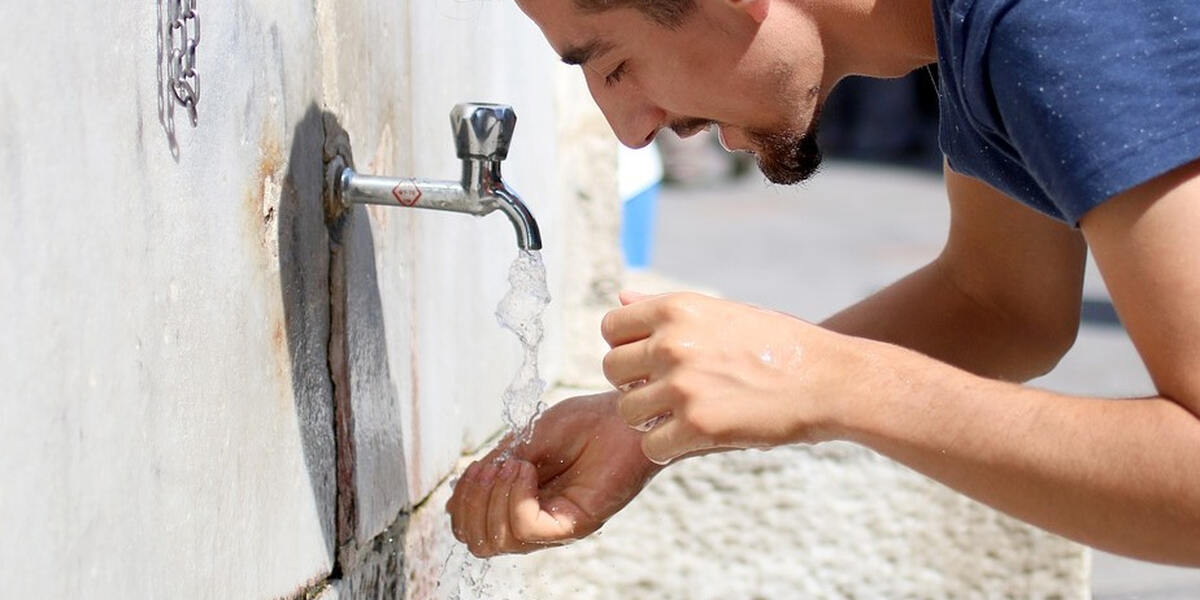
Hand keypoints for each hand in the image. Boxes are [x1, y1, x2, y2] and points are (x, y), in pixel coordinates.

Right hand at [444, 391, 660, 557]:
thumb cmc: (584, 424)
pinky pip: (527, 529)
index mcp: (520, 505)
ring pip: (499, 541)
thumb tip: (452, 502)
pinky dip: (515, 498)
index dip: (462, 502)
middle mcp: (536, 522)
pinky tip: (527, 471)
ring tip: (514, 465)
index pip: (472, 529)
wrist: (624, 416)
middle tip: (491, 467)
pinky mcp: (575, 526)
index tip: (475, 466)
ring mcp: (555, 527)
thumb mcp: (525, 441)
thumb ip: (493, 469)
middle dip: (471, 503)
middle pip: (479, 542)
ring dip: (493, 498)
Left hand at [602, 291, 849, 463]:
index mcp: (677, 309)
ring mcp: (683, 385)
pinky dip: (667, 448)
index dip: (626, 347)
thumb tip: (620, 299)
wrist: (828, 379)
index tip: (648, 361)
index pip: (611, 328)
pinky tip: (693, 438)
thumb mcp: (721, 311)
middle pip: (611, 370)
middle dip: (634, 384)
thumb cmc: (777, 344)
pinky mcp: (698, 425)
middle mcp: (672, 343)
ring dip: (649, 419)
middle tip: (667, 393)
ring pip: (627, 411)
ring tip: (681, 415)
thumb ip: (665, 309)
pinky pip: (651, 446)